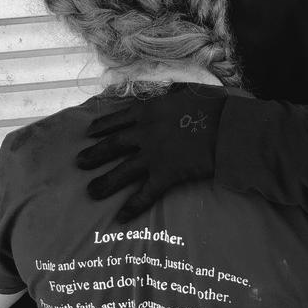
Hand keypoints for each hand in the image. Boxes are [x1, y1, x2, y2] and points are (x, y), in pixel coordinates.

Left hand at [75, 83, 228, 221]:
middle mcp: (144, 132)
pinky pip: (145, 194)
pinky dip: (132, 207)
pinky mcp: (166, 174)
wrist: (229, 128)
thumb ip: (173, 92)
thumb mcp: (189, 89)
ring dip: (104, 183)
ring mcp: (153, 154)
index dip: (101, 127)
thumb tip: (169, 90)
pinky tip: (120, 218)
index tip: (88, 134)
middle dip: (93, 155)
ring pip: (121, 171)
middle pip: (112, 145)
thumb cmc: (215, 106)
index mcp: (149, 109)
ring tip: (90, 192)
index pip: (117, 119)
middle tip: (79, 163)